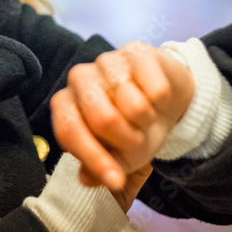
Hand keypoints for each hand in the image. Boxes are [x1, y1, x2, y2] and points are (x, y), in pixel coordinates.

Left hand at [49, 41, 194, 198]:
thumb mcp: (118, 156)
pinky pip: (156, 89)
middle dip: (128, 139)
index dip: (93, 157)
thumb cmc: (133, 129)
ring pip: (133, 105)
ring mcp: (107, 60)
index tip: (115, 180)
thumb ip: (100, 169)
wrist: (166, 102)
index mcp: (65, 104)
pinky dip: (162, 102)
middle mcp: (79, 78)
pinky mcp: (136, 51)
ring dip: (147, 120)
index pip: (70, 130)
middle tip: (136, 138)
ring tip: (145, 116)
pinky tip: (157, 98)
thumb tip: (87, 178)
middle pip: (103, 119)